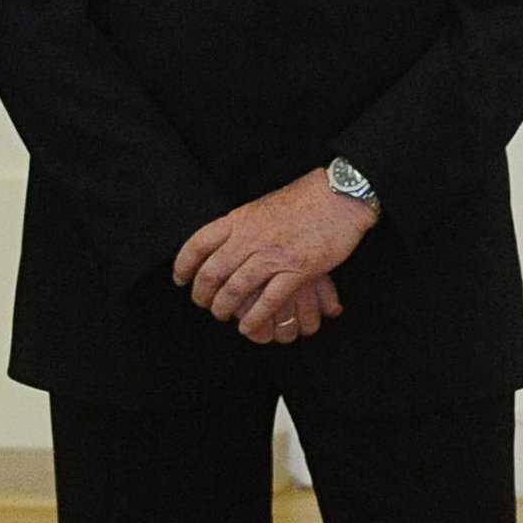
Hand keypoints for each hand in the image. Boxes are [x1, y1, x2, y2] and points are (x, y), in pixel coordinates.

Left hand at [173, 168, 377, 340]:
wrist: (342, 195)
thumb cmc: (307, 197)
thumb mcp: (265, 204)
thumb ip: (245, 225)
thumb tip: (228, 241)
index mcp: (241, 218)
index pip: (198, 244)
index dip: (184, 266)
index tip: (180, 279)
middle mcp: (251, 237)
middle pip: (212, 272)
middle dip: (202, 294)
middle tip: (204, 303)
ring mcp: (274, 254)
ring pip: (235, 289)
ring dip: (224, 308)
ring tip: (223, 314)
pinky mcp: (297, 270)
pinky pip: (268, 301)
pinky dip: (254, 318)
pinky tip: (249, 327)